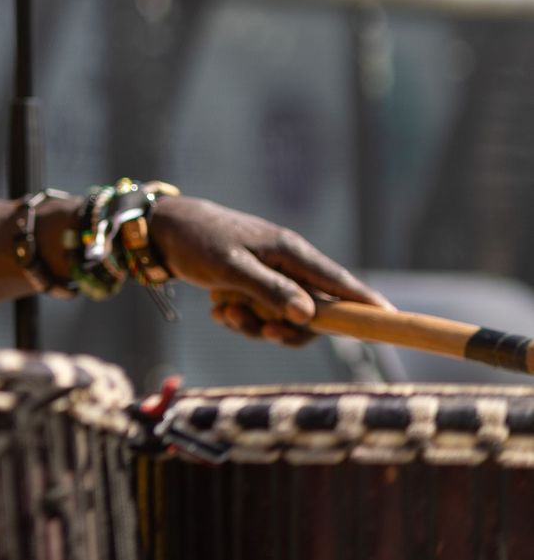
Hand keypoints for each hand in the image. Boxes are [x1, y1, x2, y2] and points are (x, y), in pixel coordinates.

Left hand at [149, 194, 386, 345]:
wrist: (168, 231)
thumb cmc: (199, 242)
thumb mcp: (230, 268)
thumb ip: (270, 290)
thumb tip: (309, 316)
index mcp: (291, 252)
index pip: (338, 281)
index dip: (365, 302)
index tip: (391, 319)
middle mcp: (289, 264)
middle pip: (313, 312)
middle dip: (285, 329)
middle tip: (255, 327)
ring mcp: (274, 276)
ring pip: (285, 319)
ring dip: (256, 325)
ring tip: (223, 311)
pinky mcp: (257, 286)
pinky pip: (263, 317)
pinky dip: (242, 320)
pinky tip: (218, 308)